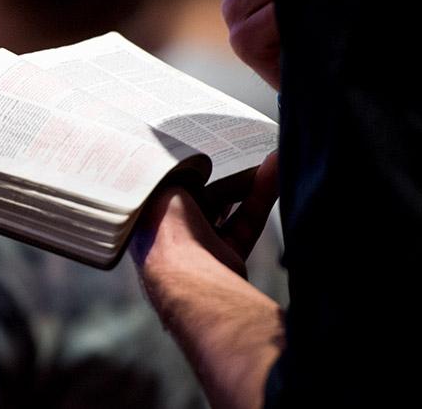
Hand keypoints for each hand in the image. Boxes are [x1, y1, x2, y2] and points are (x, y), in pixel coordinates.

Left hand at [128, 153, 282, 408]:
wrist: (186, 276)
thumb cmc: (164, 227)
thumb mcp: (166, 183)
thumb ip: (182, 170)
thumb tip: (198, 162)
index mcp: (145, 215)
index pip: (169, 185)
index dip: (191, 167)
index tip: (212, 145)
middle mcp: (168, 232)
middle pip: (203, 196)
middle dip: (227, 176)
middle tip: (246, 149)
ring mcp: (198, 247)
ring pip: (228, 209)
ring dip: (250, 184)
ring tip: (271, 157)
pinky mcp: (227, 257)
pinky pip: (246, 222)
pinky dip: (262, 198)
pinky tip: (277, 172)